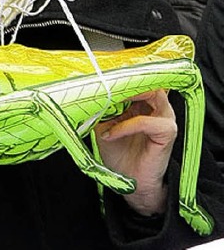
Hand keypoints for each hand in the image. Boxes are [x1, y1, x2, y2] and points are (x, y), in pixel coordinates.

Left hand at [94, 90, 176, 215]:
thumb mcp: (103, 123)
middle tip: (102, 89)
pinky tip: (111, 134)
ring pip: (150, 94)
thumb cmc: (117, 152)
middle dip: (122, 83)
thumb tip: (90, 90)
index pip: (135, 78)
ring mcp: (164, 117)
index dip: (118, 77)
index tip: (98, 78)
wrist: (128, 181)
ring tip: (106, 107)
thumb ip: (102, 106)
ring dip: (125, 98)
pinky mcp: (166, 132)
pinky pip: (145, 122)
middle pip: (145, 81)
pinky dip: (125, 126)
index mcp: (142, 101)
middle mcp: (156, 106)